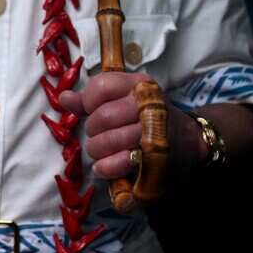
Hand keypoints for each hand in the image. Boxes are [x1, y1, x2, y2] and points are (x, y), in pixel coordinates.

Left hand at [59, 72, 202, 178]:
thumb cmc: (145, 116)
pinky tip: (103, 167)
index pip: (102, 85)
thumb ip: (90, 100)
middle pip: (103, 116)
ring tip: (98, 151)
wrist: (188, 139)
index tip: (92, 110)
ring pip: (109, 139)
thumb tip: (64, 98)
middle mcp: (148, 104)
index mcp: (139, 85)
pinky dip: (106, 167)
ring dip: (97, 149)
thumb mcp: (121, 100)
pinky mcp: (156, 157)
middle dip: (93, 130)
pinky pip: (121, 161)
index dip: (89, 101)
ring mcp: (154, 131)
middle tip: (96, 135)